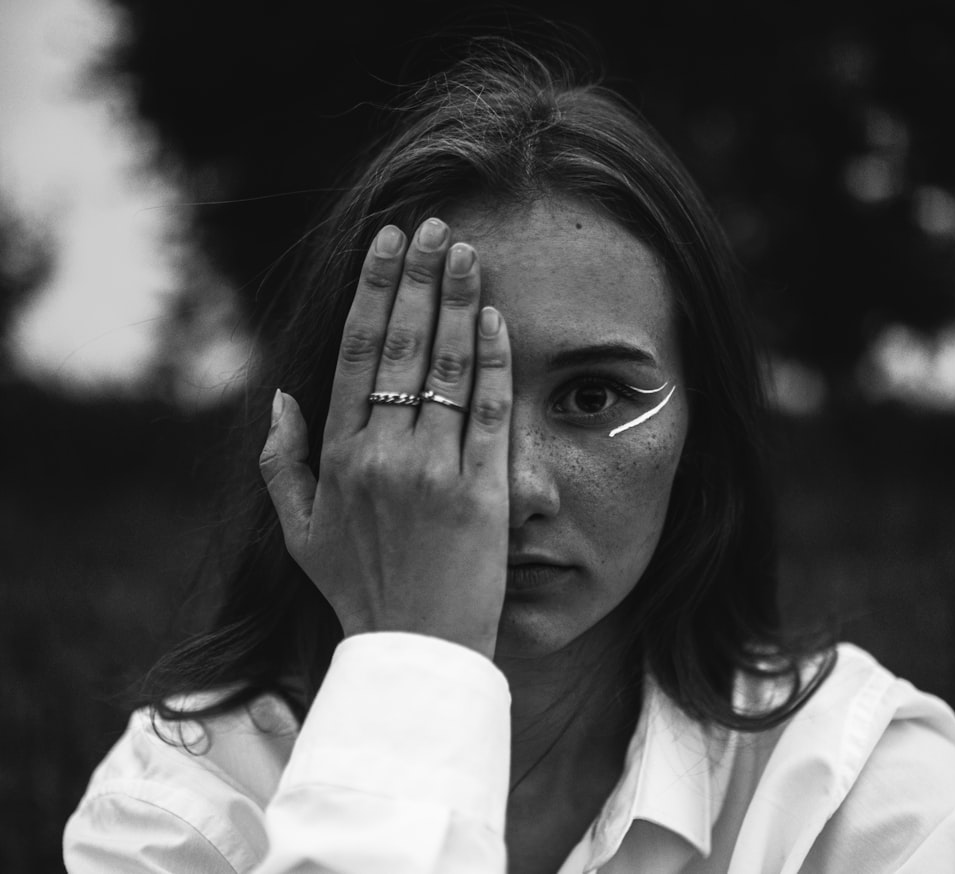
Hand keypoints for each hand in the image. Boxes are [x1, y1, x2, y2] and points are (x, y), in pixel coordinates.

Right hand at [259, 218, 511, 657]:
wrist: (415, 654)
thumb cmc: (358, 590)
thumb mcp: (300, 532)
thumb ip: (281, 464)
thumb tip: (280, 397)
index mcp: (338, 458)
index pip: (356, 354)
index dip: (374, 292)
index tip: (388, 243)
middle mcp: (382, 456)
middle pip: (403, 347)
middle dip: (419, 279)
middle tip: (435, 227)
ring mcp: (434, 474)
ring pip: (447, 370)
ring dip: (458, 303)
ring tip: (468, 253)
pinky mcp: (483, 495)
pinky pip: (490, 416)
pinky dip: (494, 364)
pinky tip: (497, 321)